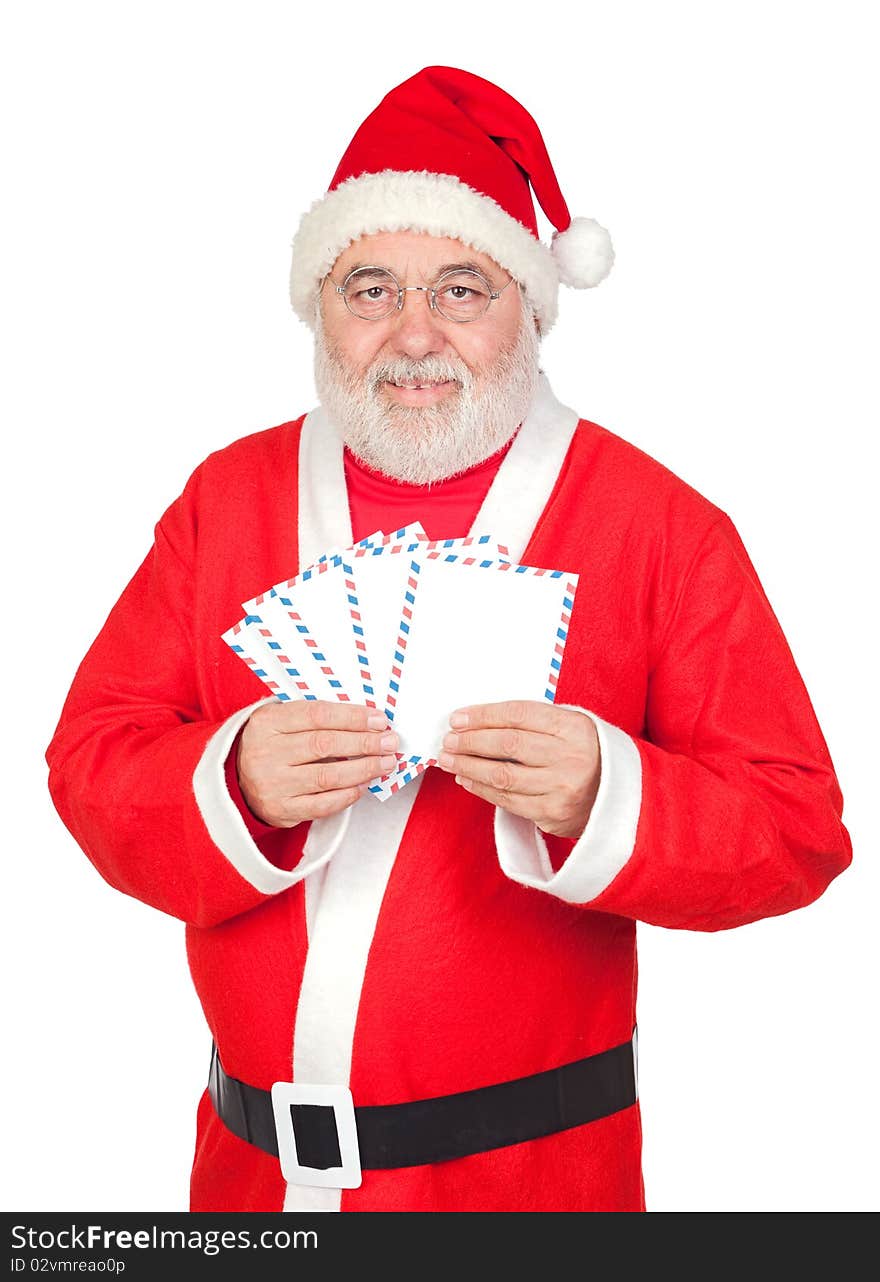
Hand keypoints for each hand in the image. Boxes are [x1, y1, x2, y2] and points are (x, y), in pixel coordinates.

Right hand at [237, 700, 398, 826]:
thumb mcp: (282, 721)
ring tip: (385, 763)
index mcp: (267, 722)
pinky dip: (348, 795)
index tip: (379, 720)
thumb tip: (368, 721)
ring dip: (363, 769)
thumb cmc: (271, 745)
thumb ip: (317, 718)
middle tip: (390, 742)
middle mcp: (266, 752)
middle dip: (364, 742)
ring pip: (327, 776)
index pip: (317, 715)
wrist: (235, 781)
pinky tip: (364, 785)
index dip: (353, 717)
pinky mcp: (281, 810)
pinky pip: (322, 804)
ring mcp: (272, 784)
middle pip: (325, 745)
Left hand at [438, 700, 600, 839]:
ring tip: (449, 759)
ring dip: (468, 766)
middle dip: (471, 741)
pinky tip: (467, 779)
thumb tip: (479, 721)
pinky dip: (482, 789)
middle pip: (508, 744)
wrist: (621, 797)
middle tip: (449, 739)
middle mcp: (570, 757)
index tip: (458, 718)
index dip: (484, 715)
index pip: (519, 715)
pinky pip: (508, 801)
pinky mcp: (552, 814)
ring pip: (502, 775)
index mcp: (574, 727)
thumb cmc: (585, 754)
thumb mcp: (571, 727)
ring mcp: (561, 788)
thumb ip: (534, 722)